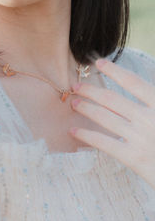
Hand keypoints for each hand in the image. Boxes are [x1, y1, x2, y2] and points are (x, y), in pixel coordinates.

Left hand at [68, 58, 154, 188]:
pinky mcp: (133, 157)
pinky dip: (86, 135)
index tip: (99, 63)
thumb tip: (143, 86)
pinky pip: (104, 143)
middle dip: (91, 91)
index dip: (115, 71)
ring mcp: (140, 138)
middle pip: (112, 99)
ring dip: (86, 108)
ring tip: (74, 102)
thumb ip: (152, 99)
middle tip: (76, 85)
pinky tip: (74, 131)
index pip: (134, 82)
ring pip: (105, 118)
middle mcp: (150, 119)